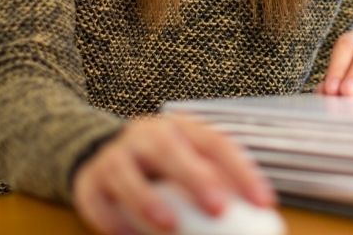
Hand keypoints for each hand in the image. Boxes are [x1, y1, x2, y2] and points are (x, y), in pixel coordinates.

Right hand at [71, 113, 274, 234]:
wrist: (101, 154)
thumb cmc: (162, 166)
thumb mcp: (191, 163)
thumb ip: (218, 183)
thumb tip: (258, 215)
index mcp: (181, 128)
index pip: (215, 143)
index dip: (241, 171)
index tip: (263, 202)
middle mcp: (146, 135)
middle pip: (169, 149)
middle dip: (195, 177)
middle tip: (218, 208)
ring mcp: (114, 157)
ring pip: (126, 173)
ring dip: (148, 201)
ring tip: (170, 227)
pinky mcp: (88, 182)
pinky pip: (97, 201)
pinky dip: (113, 221)